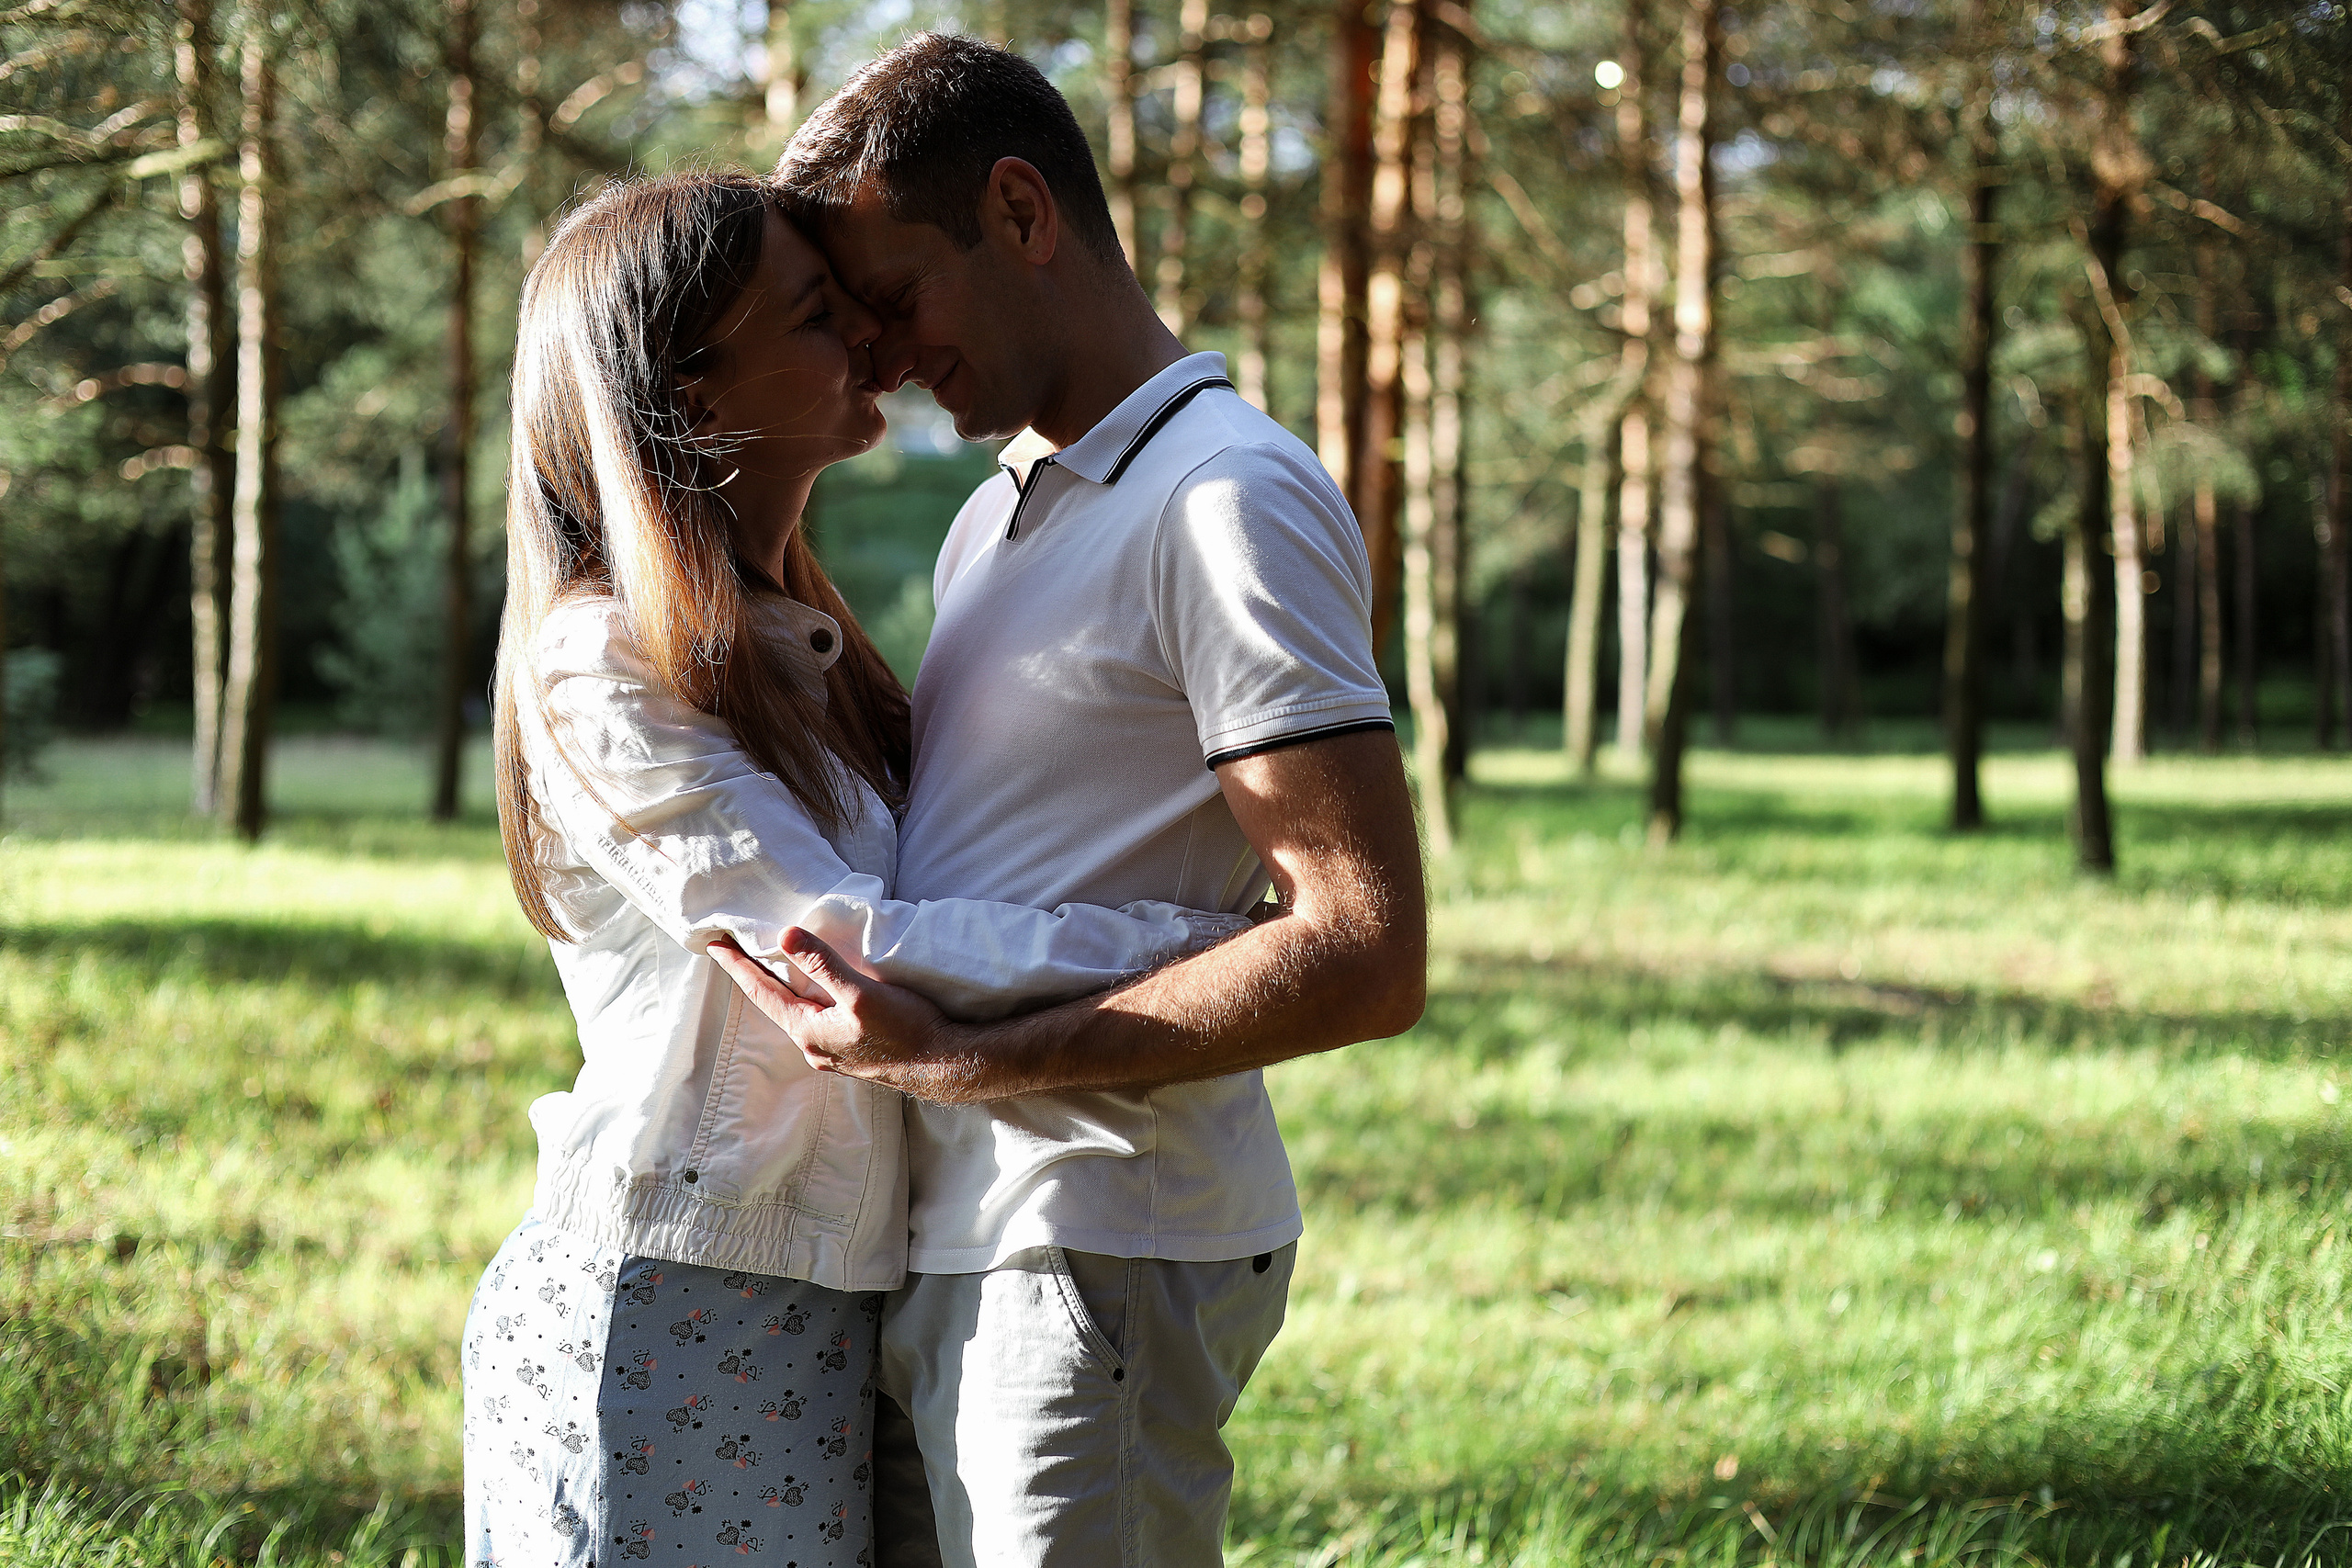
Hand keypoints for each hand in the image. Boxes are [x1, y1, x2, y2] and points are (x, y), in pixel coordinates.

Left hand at [707, 929, 976, 1100]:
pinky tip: (816, 992)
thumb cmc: (906, 1029)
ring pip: (798, 1012)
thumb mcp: (861, 992)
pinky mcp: (852, 1051)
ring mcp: (833, 1053)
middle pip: (776, 1003)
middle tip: (737, 950)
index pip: (762, 991)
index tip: (715, 944)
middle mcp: (814, 1046)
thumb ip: (823, 965)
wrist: (944, 1064)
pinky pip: (819, 1020)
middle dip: (757, 975)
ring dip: (783, 988)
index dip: (738, 965)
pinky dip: (808, 999)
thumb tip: (786, 936)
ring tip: (771, 965)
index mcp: (808, 1031)